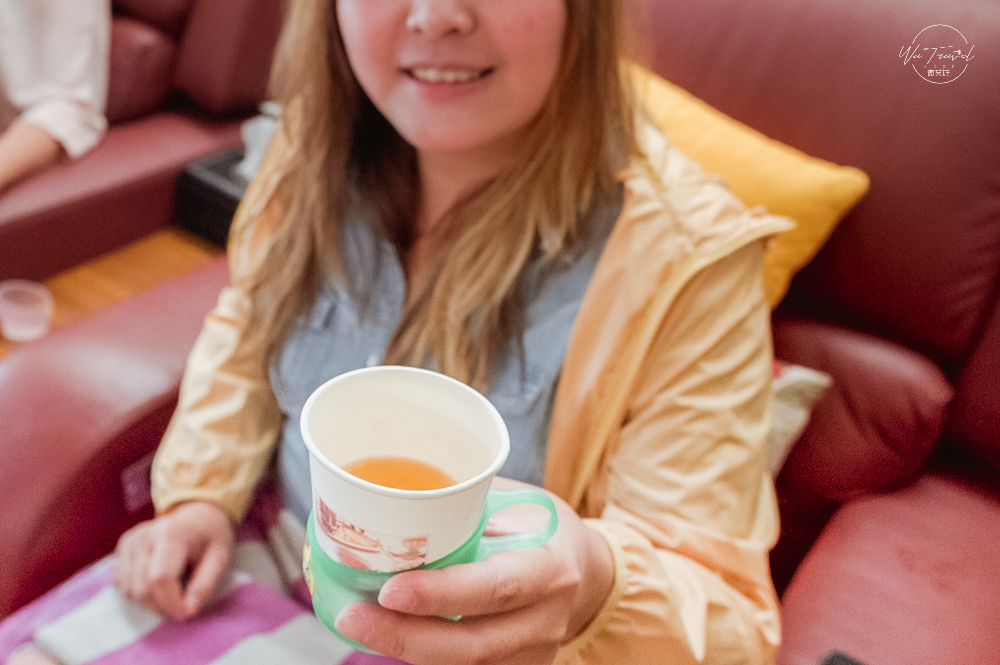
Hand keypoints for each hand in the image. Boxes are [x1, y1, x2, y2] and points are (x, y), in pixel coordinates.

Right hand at [113, 501, 234, 618]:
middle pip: (142, 587)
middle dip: (162, 605)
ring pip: (129, 589)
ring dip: (150, 602)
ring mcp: (130, 542)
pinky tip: (156, 584)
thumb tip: (188, 611)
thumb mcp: (219, 556)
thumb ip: (204, 584)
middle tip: (181, 605)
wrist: (196, 515)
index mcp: (171, 534)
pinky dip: (138, 593)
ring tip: (171, 592)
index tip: (186, 613)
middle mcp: (144, 536)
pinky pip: (121, 584)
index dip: (171, 602)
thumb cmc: (210, 536)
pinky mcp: (122, 549)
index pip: (161, 578)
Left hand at [335, 478, 614, 664]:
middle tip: (352, 615)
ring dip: (406, 649)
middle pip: (473, 645)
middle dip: (405, 636)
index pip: (496, 588)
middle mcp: (546, 620)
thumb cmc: (539, 527)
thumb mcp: (517, 504)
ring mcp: (533, 654)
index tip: (390, 588)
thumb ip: (469, 508)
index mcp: (550, 568)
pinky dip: (422, 655)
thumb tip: (394, 502)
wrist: (584, 570)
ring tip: (357, 623)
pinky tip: (387, 635)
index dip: (442, 595)